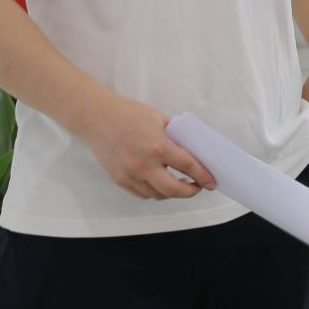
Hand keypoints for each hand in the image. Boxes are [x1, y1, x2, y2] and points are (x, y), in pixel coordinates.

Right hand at [81, 93, 214, 199]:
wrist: (96, 118)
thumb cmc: (128, 114)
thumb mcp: (159, 119)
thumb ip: (176, 136)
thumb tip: (193, 151)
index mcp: (157, 147)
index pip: (188, 166)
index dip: (203, 176)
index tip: (211, 181)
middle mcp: (143, 165)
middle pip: (173, 190)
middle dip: (190, 192)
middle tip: (198, 186)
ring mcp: (129, 175)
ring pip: (157, 195)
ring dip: (172, 192)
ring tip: (180, 183)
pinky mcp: (119, 180)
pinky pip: (142, 193)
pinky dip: (155, 191)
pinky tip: (161, 182)